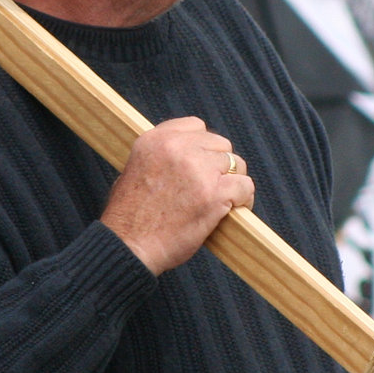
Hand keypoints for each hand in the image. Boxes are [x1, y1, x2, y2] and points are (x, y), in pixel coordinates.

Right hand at [100, 117, 251, 273]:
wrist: (129, 246)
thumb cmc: (129, 218)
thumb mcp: (133, 171)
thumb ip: (159, 157)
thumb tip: (184, 158)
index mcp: (155, 140)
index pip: (196, 126)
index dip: (203, 147)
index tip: (202, 163)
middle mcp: (177, 148)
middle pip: (220, 145)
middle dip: (219, 165)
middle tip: (214, 186)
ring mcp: (198, 169)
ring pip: (236, 164)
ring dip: (232, 182)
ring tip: (226, 199)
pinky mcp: (214, 193)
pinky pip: (244, 186)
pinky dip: (243, 198)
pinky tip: (236, 209)